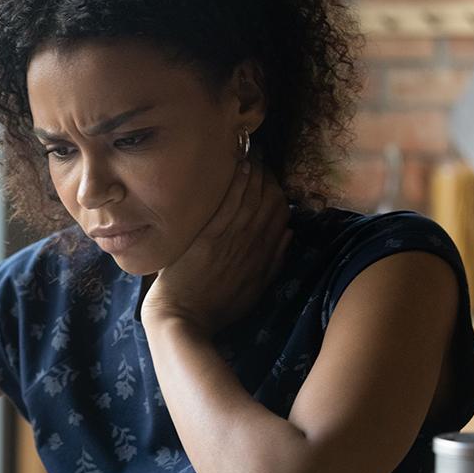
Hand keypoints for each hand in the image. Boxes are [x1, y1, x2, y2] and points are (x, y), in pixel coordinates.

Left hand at [140, 160, 291, 335]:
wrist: (184, 317)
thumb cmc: (216, 306)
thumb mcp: (254, 289)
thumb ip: (273, 261)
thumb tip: (289, 233)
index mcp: (262, 257)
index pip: (280, 217)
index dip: (279, 194)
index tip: (274, 177)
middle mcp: (250, 246)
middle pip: (268, 204)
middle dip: (268, 178)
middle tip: (264, 158)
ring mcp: (229, 241)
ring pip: (250, 201)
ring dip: (254, 176)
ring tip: (253, 154)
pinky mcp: (207, 239)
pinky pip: (227, 206)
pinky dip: (236, 185)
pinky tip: (240, 167)